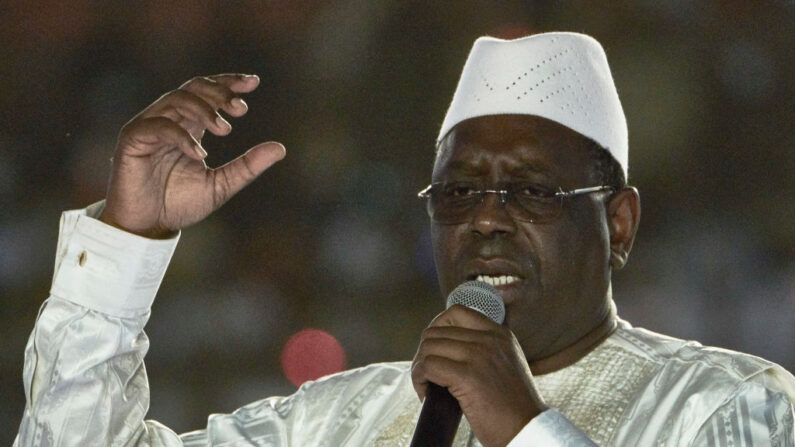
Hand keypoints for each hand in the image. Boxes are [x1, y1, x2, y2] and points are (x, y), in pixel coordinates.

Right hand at [100, 74, 285, 238]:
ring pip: (176, 100)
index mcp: (189, 126)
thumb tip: (281, 148)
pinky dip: (182, 137)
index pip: (208, 92)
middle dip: (219, 92)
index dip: (229, 83)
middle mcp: (169, 120)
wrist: (146, 227)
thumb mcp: (221, 184)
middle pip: (193, 87)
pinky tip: (201, 154)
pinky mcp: (132, 140)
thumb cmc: (179, 203)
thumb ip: (248, 166)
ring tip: (226, 129)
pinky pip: (158, 127)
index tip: (254, 83)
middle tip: (241, 108)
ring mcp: (148, 127)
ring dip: (203, 110)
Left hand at [411, 305, 547, 446]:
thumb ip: (483, 349)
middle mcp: (489, 339)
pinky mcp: (467, 375)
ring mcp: (478, 355)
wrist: (528, 429)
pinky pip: (427, 366)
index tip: (434, 350)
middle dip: (425, 352)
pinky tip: (427, 394)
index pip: (456, 312)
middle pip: (436, 331)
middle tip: (427, 375)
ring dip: (420, 367)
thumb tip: (446, 348)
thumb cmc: (514, 406)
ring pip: (429, 347)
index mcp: (499, 334)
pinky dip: (419, 379)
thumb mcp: (505, 363)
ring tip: (427, 385)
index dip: (436, 329)